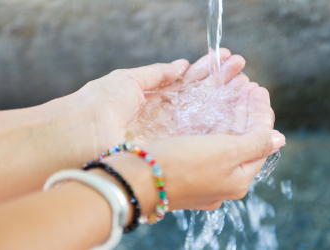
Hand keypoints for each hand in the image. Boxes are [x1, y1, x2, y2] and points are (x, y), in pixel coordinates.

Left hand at [76, 48, 249, 151]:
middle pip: (202, 96)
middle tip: (243, 70)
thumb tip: (181, 65)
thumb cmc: (100, 103)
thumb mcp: (129, 80)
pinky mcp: (174, 146)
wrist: (83, 135)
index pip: (190, 80)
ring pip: (206, 114)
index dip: (209, 69)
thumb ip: (158, 73)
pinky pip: (201, 133)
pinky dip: (220, 122)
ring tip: (247, 85)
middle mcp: (168, 115)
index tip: (227, 58)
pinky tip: (237, 109)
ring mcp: (172, 131)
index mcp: (157, 96)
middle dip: (223, 82)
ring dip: (226, 99)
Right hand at [102, 87, 284, 213]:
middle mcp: (224, 182)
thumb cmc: (180, 165)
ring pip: (225, 143)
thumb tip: (279, 139)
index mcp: (239, 179)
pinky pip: (207, 146)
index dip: (261, 113)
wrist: (134, 181)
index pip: (261, 141)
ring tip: (233, 93)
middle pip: (244, 142)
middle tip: (248, 87)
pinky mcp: (186, 172)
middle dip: (247, 112)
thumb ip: (255, 144)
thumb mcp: (225, 152)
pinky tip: (211, 112)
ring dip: (231, 117)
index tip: (258, 89)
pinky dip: (213, 127)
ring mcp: (204, 178)